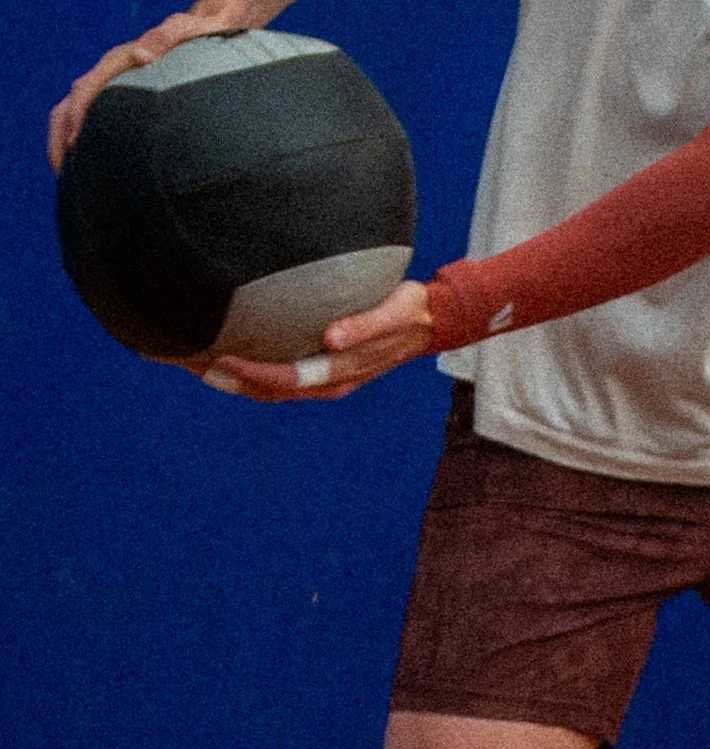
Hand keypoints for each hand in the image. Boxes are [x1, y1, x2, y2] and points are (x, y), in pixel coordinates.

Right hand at [48, 8, 251, 171]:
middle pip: (72, 102)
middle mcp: (113, 72)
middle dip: (61, 135)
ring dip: (67, 141)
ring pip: (77, 110)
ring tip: (69, 177)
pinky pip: (95, 119)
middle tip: (63, 173)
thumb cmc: (200, 32)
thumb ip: (165, 37)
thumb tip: (141, 55)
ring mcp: (117, 85)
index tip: (73, 143)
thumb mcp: (186, 31)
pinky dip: (85, 141)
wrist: (208, 26)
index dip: (77, 115)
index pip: (86, 88)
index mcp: (122, 60)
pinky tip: (91, 168)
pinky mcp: (125, 98)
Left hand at [201, 281, 434, 402]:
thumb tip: (331, 337)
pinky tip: (235, 356)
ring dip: (239, 382)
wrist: (428, 321)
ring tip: (203, 365)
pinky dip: (255, 373)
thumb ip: (363, 325)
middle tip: (194, 364)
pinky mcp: (324, 369)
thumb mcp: (393, 313)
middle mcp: (330, 381)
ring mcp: (326, 378)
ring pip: (274, 389)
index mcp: (341, 371)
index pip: (287, 378)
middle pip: (272, 390)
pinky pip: (283, 377)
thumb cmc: (409, 311)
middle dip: (234, 382)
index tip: (222, 355)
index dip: (253, 371)